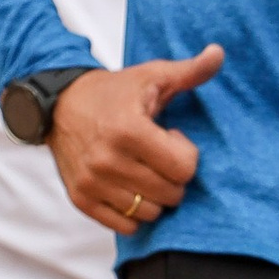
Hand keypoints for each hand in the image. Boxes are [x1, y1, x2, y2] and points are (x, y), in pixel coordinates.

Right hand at [49, 47, 224, 234]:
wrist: (58, 105)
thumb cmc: (114, 92)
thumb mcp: (151, 76)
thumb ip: (189, 71)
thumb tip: (219, 52)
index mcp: (129, 130)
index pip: (184, 168)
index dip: (185, 154)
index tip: (170, 137)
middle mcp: (107, 160)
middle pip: (170, 194)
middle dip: (173, 177)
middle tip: (158, 156)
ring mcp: (92, 182)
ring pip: (149, 212)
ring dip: (155, 196)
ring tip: (143, 170)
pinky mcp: (81, 198)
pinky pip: (125, 225)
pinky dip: (133, 212)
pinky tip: (129, 187)